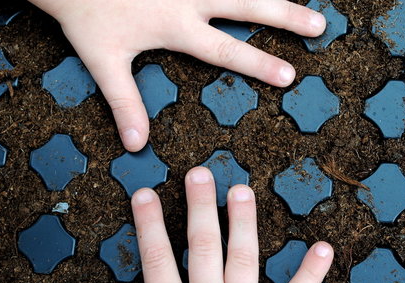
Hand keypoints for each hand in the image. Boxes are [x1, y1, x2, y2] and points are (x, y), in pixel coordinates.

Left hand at [28, 0, 325, 150]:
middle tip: (318, 26)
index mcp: (177, 26)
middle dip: (285, 17)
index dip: (259, 64)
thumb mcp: (103, 62)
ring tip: (308, 3)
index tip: (291, 76)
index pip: (226, 49)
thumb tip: (137, 146)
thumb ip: (125, 103)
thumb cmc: (85, 15)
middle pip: (248, 5)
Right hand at [55, 167, 332, 282]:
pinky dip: (311, 274)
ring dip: (244, 223)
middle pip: (202, 245)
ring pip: (243, 259)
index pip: (155, 257)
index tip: (144, 193)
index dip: (148, 223)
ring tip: (243, 191)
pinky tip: (324, 249)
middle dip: (199, 207)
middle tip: (200, 173)